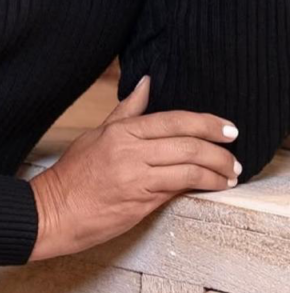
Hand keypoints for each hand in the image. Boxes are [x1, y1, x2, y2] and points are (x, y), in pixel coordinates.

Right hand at [27, 75, 240, 262]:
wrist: (57, 210)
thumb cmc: (74, 172)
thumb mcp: (98, 133)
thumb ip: (126, 110)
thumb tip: (145, 83)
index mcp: (121, 131)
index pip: (172, 120)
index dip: (205, 122)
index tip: (227, 128)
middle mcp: (130, 152)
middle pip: (186, 144)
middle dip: (218, 149)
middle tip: (235, 154)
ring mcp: (136, 178)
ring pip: (188, 169)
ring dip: (216, 171)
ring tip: (230, 174)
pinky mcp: (141, 203)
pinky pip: (177, 190)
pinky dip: (200, 186)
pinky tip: (212, 186)